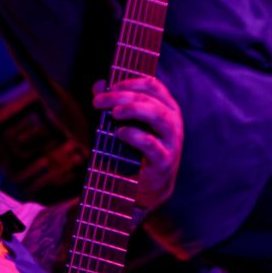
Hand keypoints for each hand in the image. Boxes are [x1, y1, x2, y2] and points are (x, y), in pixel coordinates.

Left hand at [93, 75, 182, 210]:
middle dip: (122, 96)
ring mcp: (171, 141)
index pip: (153, 86)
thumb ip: (112, 104)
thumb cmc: (133, 152)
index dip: (130, 82)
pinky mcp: (164, 161)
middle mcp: (172, 122)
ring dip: (133, 110)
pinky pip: (151, 144)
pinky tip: (120, 133)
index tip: (109, 86)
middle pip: (151, 99)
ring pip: (158, 116)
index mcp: (165, 108)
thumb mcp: (123, 125)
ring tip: (114, 113)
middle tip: (99, 101)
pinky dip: (135, 136)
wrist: (145, 190)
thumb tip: (98, 84)